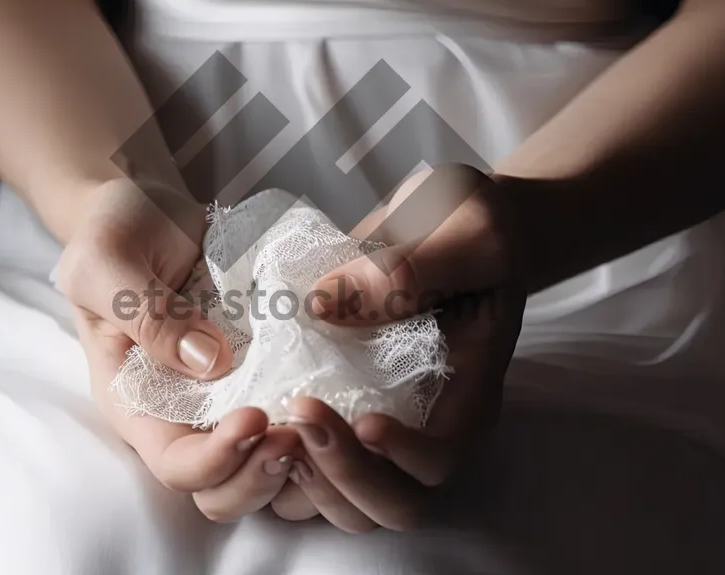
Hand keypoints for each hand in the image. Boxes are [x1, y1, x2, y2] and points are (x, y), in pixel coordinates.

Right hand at [57, 178, 301, 519]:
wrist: (147, 206)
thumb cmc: (113, 234)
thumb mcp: (107, 265)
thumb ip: (146, 314)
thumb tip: (209, 362)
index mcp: (134, 402)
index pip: (173, 463)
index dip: (215, 458)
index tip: (254, 418)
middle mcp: (180, 412)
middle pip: (221, 486)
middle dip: (262, 474)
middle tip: (301, 434)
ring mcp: (224, 394)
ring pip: (261, 463)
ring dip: (296, 459)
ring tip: (325, 422)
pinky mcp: (262, 368)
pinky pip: (289, 410)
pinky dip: (315, 418)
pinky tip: (342, 398)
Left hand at [273, 164, 528, 530]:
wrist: (452, 222)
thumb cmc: (474, 224)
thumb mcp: (466, 230)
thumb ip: (410, 268)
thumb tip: (325, 305)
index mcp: (469, 391)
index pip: (442, 458)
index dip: (404, 457)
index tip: (365, 421)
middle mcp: (427, 424)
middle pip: (394, 502)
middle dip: (343, 476)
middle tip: (299, 415)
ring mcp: (383, 424)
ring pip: (347, 501)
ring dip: (304, 480)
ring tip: (269, 424)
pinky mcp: (340, 410)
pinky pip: (309, 466)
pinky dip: (277, 459)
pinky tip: (250, 415)